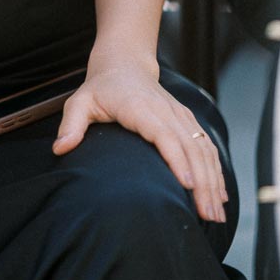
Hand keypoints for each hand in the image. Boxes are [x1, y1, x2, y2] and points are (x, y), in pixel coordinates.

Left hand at [51, 61, 228, 222]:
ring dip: (212, 180)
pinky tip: (218, 194)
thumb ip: (71, 125)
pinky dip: (215, 169)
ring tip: (215, 213)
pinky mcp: (187, 120)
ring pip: (202, 148)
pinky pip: (205, 145)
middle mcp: (165, 110)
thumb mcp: (80, 102)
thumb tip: (61, 149)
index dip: (177, 159)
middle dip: (201, 182)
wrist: (125, 64)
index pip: (163, 134)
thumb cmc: (101, 88)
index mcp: (139, 107)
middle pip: (189, 146)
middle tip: (206, 215)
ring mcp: (179, 115)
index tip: (187, 185)